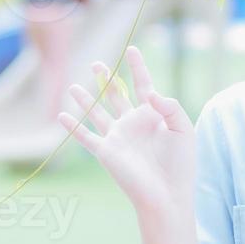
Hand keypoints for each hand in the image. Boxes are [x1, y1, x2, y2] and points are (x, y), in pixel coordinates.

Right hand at [58, 45, 195, 216]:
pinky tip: (61, 115)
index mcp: (153, 115)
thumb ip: (170, 107)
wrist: (167, 194)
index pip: (144, 85)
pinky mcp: (106, 152)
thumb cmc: (180, 164)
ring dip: (86, 99)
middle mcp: (133, 123)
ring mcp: (118, 137)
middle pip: (116, 94)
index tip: (132, 49)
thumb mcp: (182, 129)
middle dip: (107, 78)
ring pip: (97, 112)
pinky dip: (72, 127)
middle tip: (97, 63)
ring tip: (74, 85)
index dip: (138, 67)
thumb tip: (150, 92)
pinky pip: (86, 136)